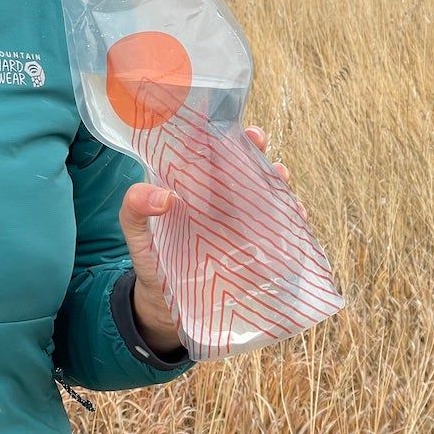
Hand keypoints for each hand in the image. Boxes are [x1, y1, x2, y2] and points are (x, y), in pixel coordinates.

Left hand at [118, 125, 298, 355]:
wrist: (166, 307)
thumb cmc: (151, 261)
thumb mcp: (136, 233)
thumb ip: (135, 209)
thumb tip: (162, 195)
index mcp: (191, 190)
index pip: (209, 154)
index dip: (220, 135)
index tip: (228, 125)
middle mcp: (220, 202)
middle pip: (242, 169)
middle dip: (254, 150)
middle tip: (258, 140)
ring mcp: (240, 225)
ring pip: (265, 195)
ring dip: (277, 181)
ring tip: (280, 175)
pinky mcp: (256, 250)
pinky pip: (280, 230)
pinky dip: (292, 219)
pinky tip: (297, 214)